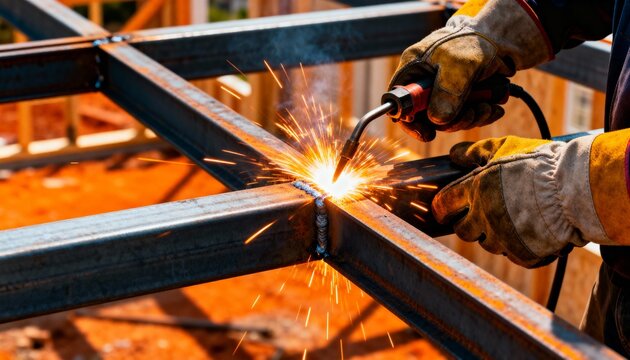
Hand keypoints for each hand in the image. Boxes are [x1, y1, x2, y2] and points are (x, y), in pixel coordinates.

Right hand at [389, 0, 552, 140]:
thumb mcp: (460, 65)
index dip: (409, 120)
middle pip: (424, 116)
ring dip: (469, 119)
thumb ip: (447, 92)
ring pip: (446, 119)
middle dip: (449, 122)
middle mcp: (424, 81)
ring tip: (486, 107)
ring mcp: (441, 90)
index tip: (427, 132)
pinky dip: (479, 116)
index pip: (399, 101)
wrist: (500, 38)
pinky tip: (493, 108)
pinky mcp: (458, 97)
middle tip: (469, 116)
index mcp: (414, 68)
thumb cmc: (474, 42)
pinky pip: (463, 116)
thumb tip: (437, 120)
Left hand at [431, 136, 591, 267]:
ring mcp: (503, 238)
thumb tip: (453, 155)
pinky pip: (512, 255)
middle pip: (462, 231)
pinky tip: (530, 232)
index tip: (445, 210)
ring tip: (513, 219)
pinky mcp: (522, 254)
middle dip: (468, 224)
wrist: (577, 188)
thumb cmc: (540, 164)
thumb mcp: (505, 147)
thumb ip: (476, 151)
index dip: (442, 208)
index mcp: (475, 191)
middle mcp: (484, 217)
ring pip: (488, 244)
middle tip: (481, 215)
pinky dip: (518, 247)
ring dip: (494, 235)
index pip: (443, 206)